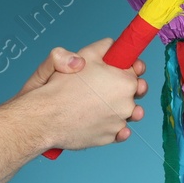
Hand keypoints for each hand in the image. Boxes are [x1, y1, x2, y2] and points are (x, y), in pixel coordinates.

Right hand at [16, 39, 146, 150]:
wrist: (46, 118)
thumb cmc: (62, 87)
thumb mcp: (83, 54)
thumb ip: (103, 47)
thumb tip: (112, 45)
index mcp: (125, 81)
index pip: (137, 70)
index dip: (128, 67)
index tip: (121, 68)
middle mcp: (128, 104)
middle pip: (136, 93)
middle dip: (128, 88)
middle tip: (111, 86)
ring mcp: (119, 123)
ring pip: (130, 114)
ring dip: (123, 108)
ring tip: (107, 104)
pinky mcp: (109, 138)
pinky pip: (120, 132)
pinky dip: (115, 128)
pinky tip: (105, 121)